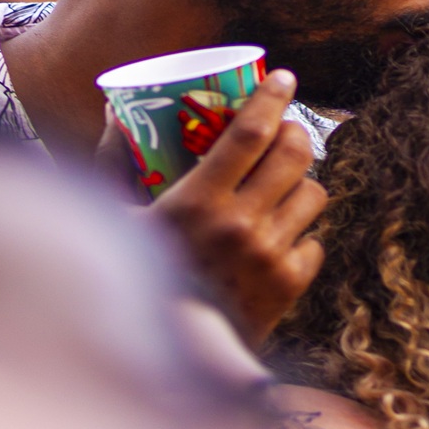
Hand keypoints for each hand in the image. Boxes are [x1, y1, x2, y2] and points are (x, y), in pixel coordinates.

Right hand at [139, 69, 327, 348]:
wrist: (168, 352)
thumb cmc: (133, 280)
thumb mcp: (114, 220)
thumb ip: (112, 167)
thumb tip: (116, 116)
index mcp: (197, 202)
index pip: (249, 133)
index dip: (271, 97)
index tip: (283, 76)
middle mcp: (240, 224)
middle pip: (294, 155)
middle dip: (297, 133)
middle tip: (288, 131)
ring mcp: (270, 255)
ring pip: (314, 194)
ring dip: (303, 183)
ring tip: (288, 185)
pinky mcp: (290, 285)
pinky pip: (315, 242)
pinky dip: (303, 237)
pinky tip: (284, 237)